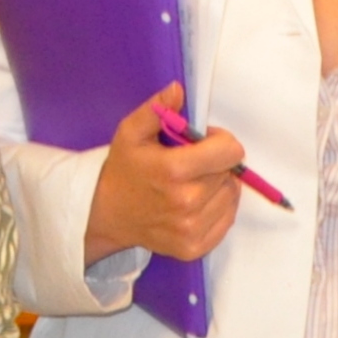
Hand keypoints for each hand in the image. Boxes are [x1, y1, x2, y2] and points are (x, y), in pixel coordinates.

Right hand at [83, 82, 244, 266]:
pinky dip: (218, 209)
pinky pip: (226, 220)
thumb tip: (178, 89)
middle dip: (216, 164)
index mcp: (174, 170)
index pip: (230, 152)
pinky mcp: (194, 248)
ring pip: (231, 197)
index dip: (220, 142)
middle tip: (192, 165)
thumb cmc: (124, 169)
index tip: (203, 143)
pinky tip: (196, 204)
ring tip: (193, 184)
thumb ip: (157, 109)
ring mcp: (191, 228)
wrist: (106, 214)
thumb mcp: (131, 132)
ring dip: (219, 187)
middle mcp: (187, 202)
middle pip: (230, 173)